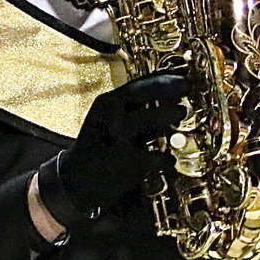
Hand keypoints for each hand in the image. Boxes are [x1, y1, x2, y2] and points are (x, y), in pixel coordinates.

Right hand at [36, 72, 188, 224]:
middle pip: (149, 96)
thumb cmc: (95, 146)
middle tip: (185, 97)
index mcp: (105, 104)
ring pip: (155, 121)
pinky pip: (160, 156)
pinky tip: (168, 159)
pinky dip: (167, 158)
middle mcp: (111, 117)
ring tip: (180, 117)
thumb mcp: (103, 118)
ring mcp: (121, 139)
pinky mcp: (132, 164)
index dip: (166, 79)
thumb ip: (128, 105)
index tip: (183, 78)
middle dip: (172, 93)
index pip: (139, 84)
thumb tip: (162, 88)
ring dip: (171, 116)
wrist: (75, 181)